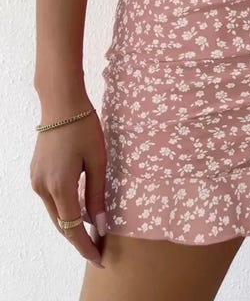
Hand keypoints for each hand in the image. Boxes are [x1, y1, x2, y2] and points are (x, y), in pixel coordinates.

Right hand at [30, 97, 107, 267]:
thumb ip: (97, 195)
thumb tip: (100, 225)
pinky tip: (79, 210)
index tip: (99, 259)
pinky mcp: (36, 172)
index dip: (85, 246)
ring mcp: (36, 180)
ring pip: (55, 212)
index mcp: (59, 186)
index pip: (72, 228)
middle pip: (60, 224)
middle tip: (98, 250)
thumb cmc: (84, 129)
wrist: (62, 103)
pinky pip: (51, 199)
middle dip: (78, 240)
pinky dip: (64, 209)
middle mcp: (42, 187)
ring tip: (91, 233)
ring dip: (71, 224)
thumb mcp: (98, 162)